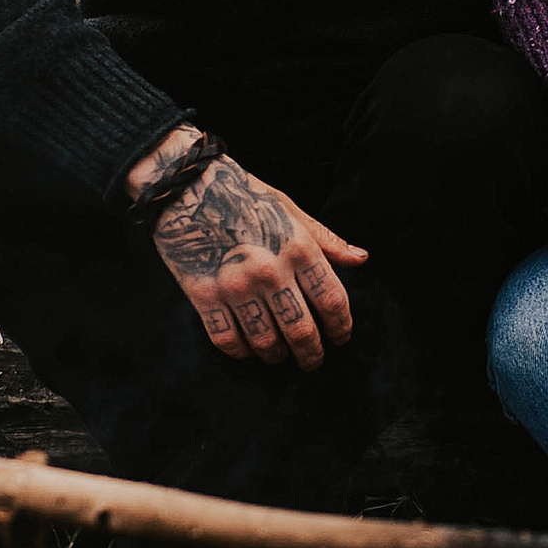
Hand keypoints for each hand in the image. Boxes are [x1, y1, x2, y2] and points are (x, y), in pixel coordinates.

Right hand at [131, 130, 364, 366]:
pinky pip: (227, 340)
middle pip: (301, 330)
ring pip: (265, 342)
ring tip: (280, 356)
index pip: (332, 301)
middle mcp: (270, 271)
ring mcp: (236, 286)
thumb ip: (325, 239)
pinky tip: (247, 349)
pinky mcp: (204, 295)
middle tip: (313, 361)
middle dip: (311, 353)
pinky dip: (240, 352)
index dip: (341, 326)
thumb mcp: (290, 209)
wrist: (186, 186)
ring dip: (277, 356)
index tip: (341, 337)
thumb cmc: (244, 195)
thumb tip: (361, 260)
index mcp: (297, 248)